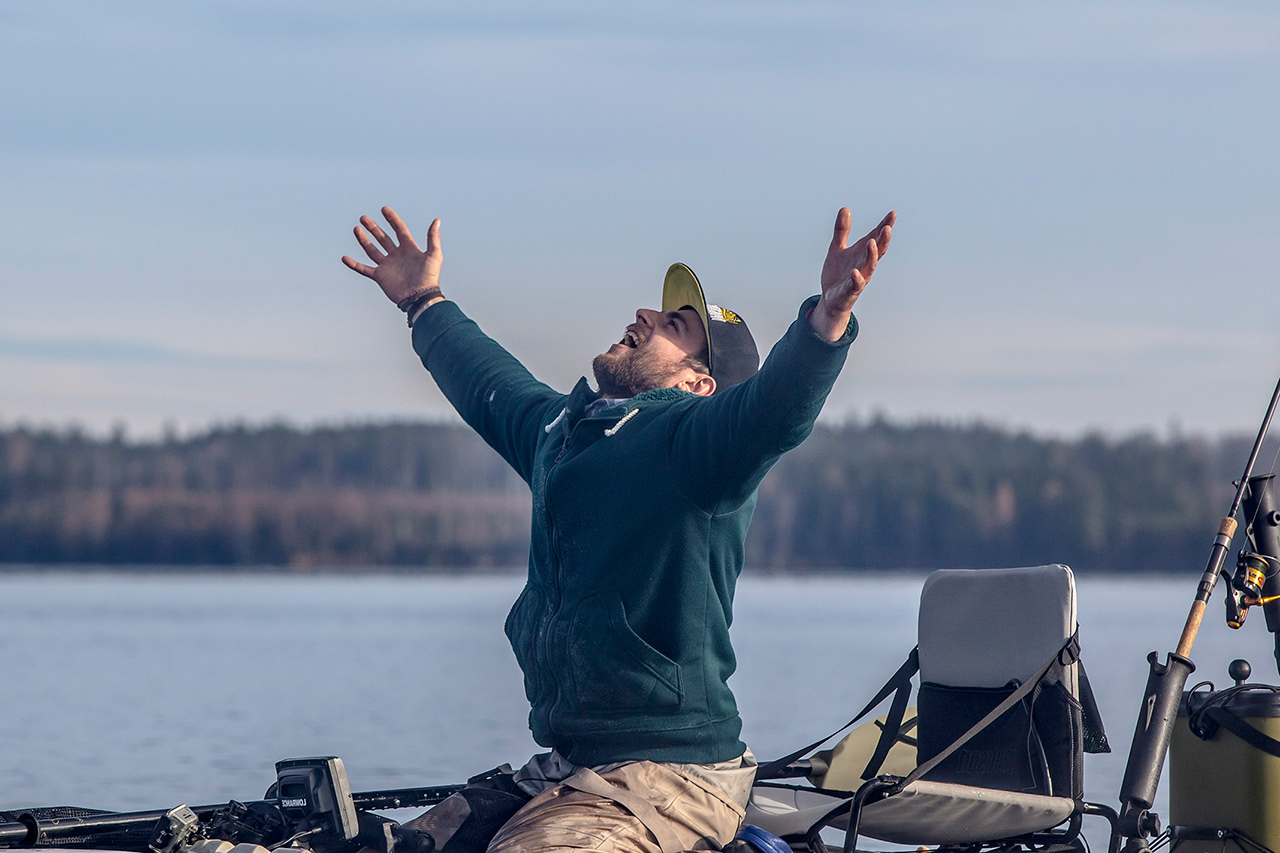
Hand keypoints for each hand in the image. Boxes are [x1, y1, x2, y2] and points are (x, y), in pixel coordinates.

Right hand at [342, 207, 443, 306]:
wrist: (420, 297)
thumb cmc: (429, 277)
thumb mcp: (434, 255)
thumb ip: (433, 238)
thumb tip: (436, 220)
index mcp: (409, 248)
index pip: (399, 229)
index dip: (392, 219)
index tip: (384, 209)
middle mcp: (397, 255)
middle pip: (382, 238)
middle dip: (373, 227)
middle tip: (363, 218)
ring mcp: (387, 266)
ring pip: (372, 250)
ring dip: (363, 240)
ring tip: (356, 228)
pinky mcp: (380, 276)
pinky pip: (364, 269)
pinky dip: (354, 264)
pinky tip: (345, 258)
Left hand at [811, 208, 895, 340]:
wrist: (830, 298)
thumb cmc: (838, 273)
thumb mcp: (837, 248)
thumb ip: (842, 230)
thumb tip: (845, 209)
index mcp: (862, 253)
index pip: (876, 237)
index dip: (885, 226)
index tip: (893, 214)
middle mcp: (864, 264)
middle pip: (878, 251)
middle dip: (883, 240)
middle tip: (887, 227)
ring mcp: (859, 277)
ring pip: (869, 266)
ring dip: (872, 255)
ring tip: (871, 242)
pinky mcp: (850, 290)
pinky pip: (855, 285)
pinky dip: (857, 279)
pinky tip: (855, 272)